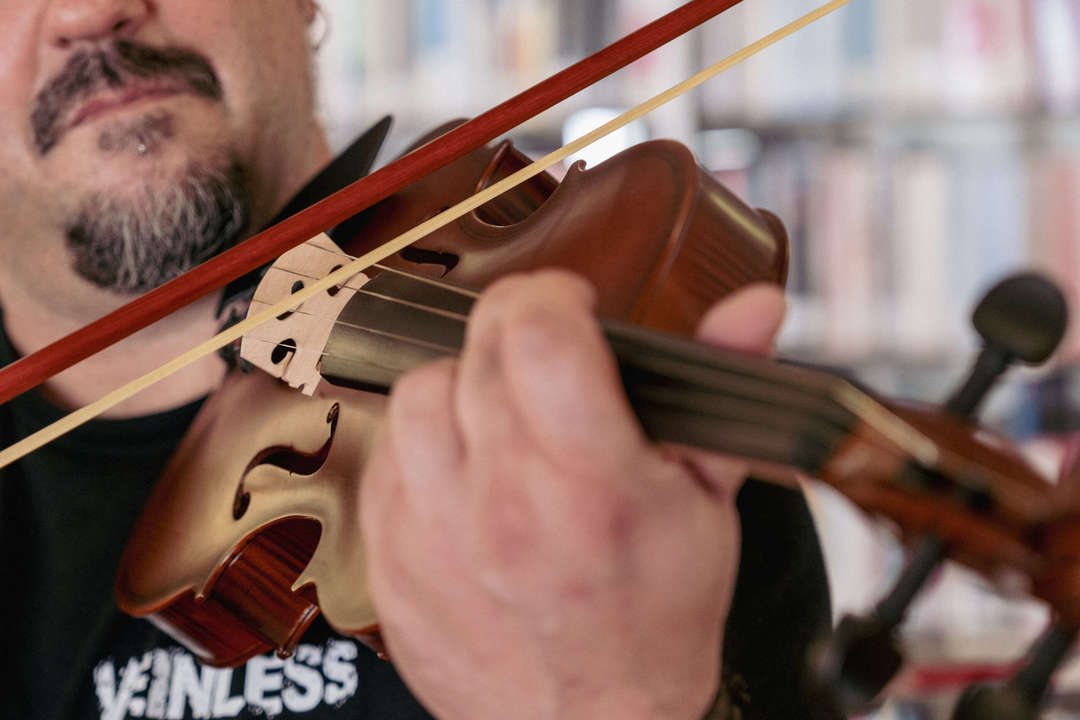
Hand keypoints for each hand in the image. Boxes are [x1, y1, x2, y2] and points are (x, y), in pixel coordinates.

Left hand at [360, 270, 785, 719]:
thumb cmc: (651, 623)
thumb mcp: (705, 504)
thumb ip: (720, 394)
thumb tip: (753, 310)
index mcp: (593, 488)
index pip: (543, 337)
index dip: (554, 295)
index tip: (571, 304)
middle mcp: (504, 507)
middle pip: (481, 350)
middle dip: (518, 329)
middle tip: (547, 358)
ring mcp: (434, 533)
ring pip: (420, 391)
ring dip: (464, 387)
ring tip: (505, 419)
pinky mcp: (390, 554)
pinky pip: (388, 455)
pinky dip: (427, 444)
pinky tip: (468, 471)